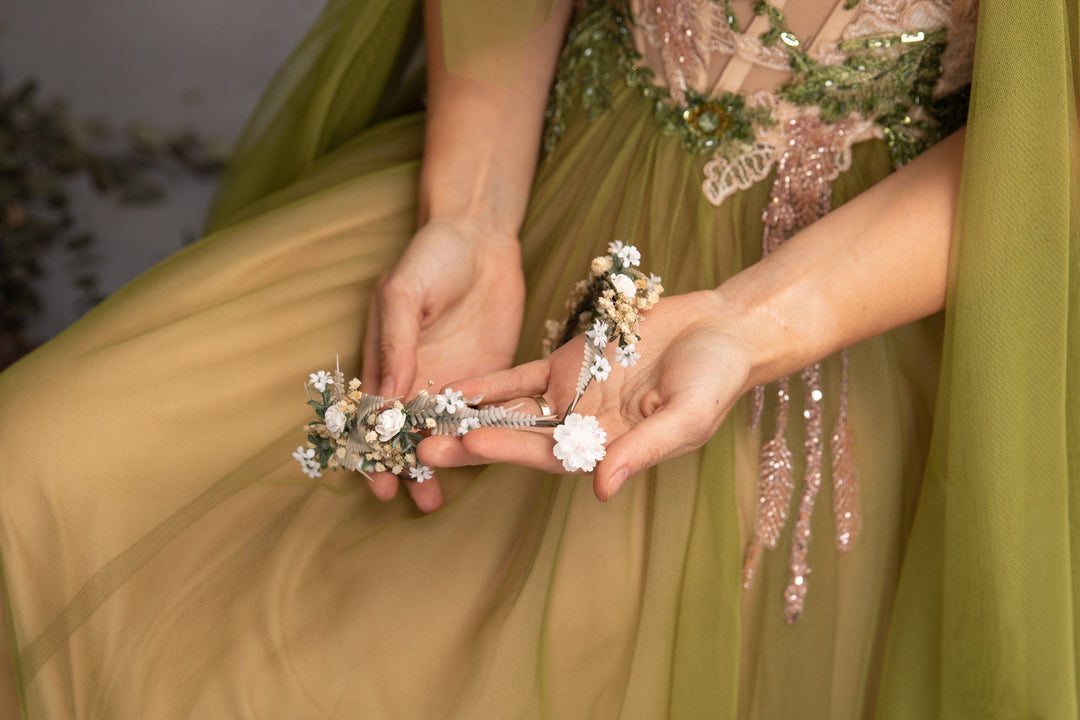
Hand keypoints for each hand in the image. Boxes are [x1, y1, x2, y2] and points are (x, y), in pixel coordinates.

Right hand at [361, 217, 524, 510]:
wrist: (481, 237)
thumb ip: (395, 342)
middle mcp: (416, 377)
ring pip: (445, 434)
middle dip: (407, 469)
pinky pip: (484, 415)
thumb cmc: (431, 257)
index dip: (373, 449)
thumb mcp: (403, 293)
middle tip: (414, 499)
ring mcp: (454, 380)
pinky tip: (481, 466)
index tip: (377, 478)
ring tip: (436, 501)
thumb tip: (387, 396)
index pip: (375, 415)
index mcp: (386, 360)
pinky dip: (480, 441)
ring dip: (441, 465)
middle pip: (408, 434)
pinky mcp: (490, 377)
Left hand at [420, 291, 753, 500]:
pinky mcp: (568, 363)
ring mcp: (572, 395)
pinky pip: (521, 376)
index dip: (508, 450)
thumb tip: (601, 489)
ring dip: (469, 416)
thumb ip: (644, 449)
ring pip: (511, 409)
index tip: (468, 446)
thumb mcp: (687, 416)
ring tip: (423, 420)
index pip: (548, 455)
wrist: (722, 329)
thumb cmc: (715, 378)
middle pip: (517, 437)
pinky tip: (456, 387)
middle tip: (420, 447)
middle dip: (471, 442)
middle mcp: (582, 427)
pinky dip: (490, 382)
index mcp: (609, 448)